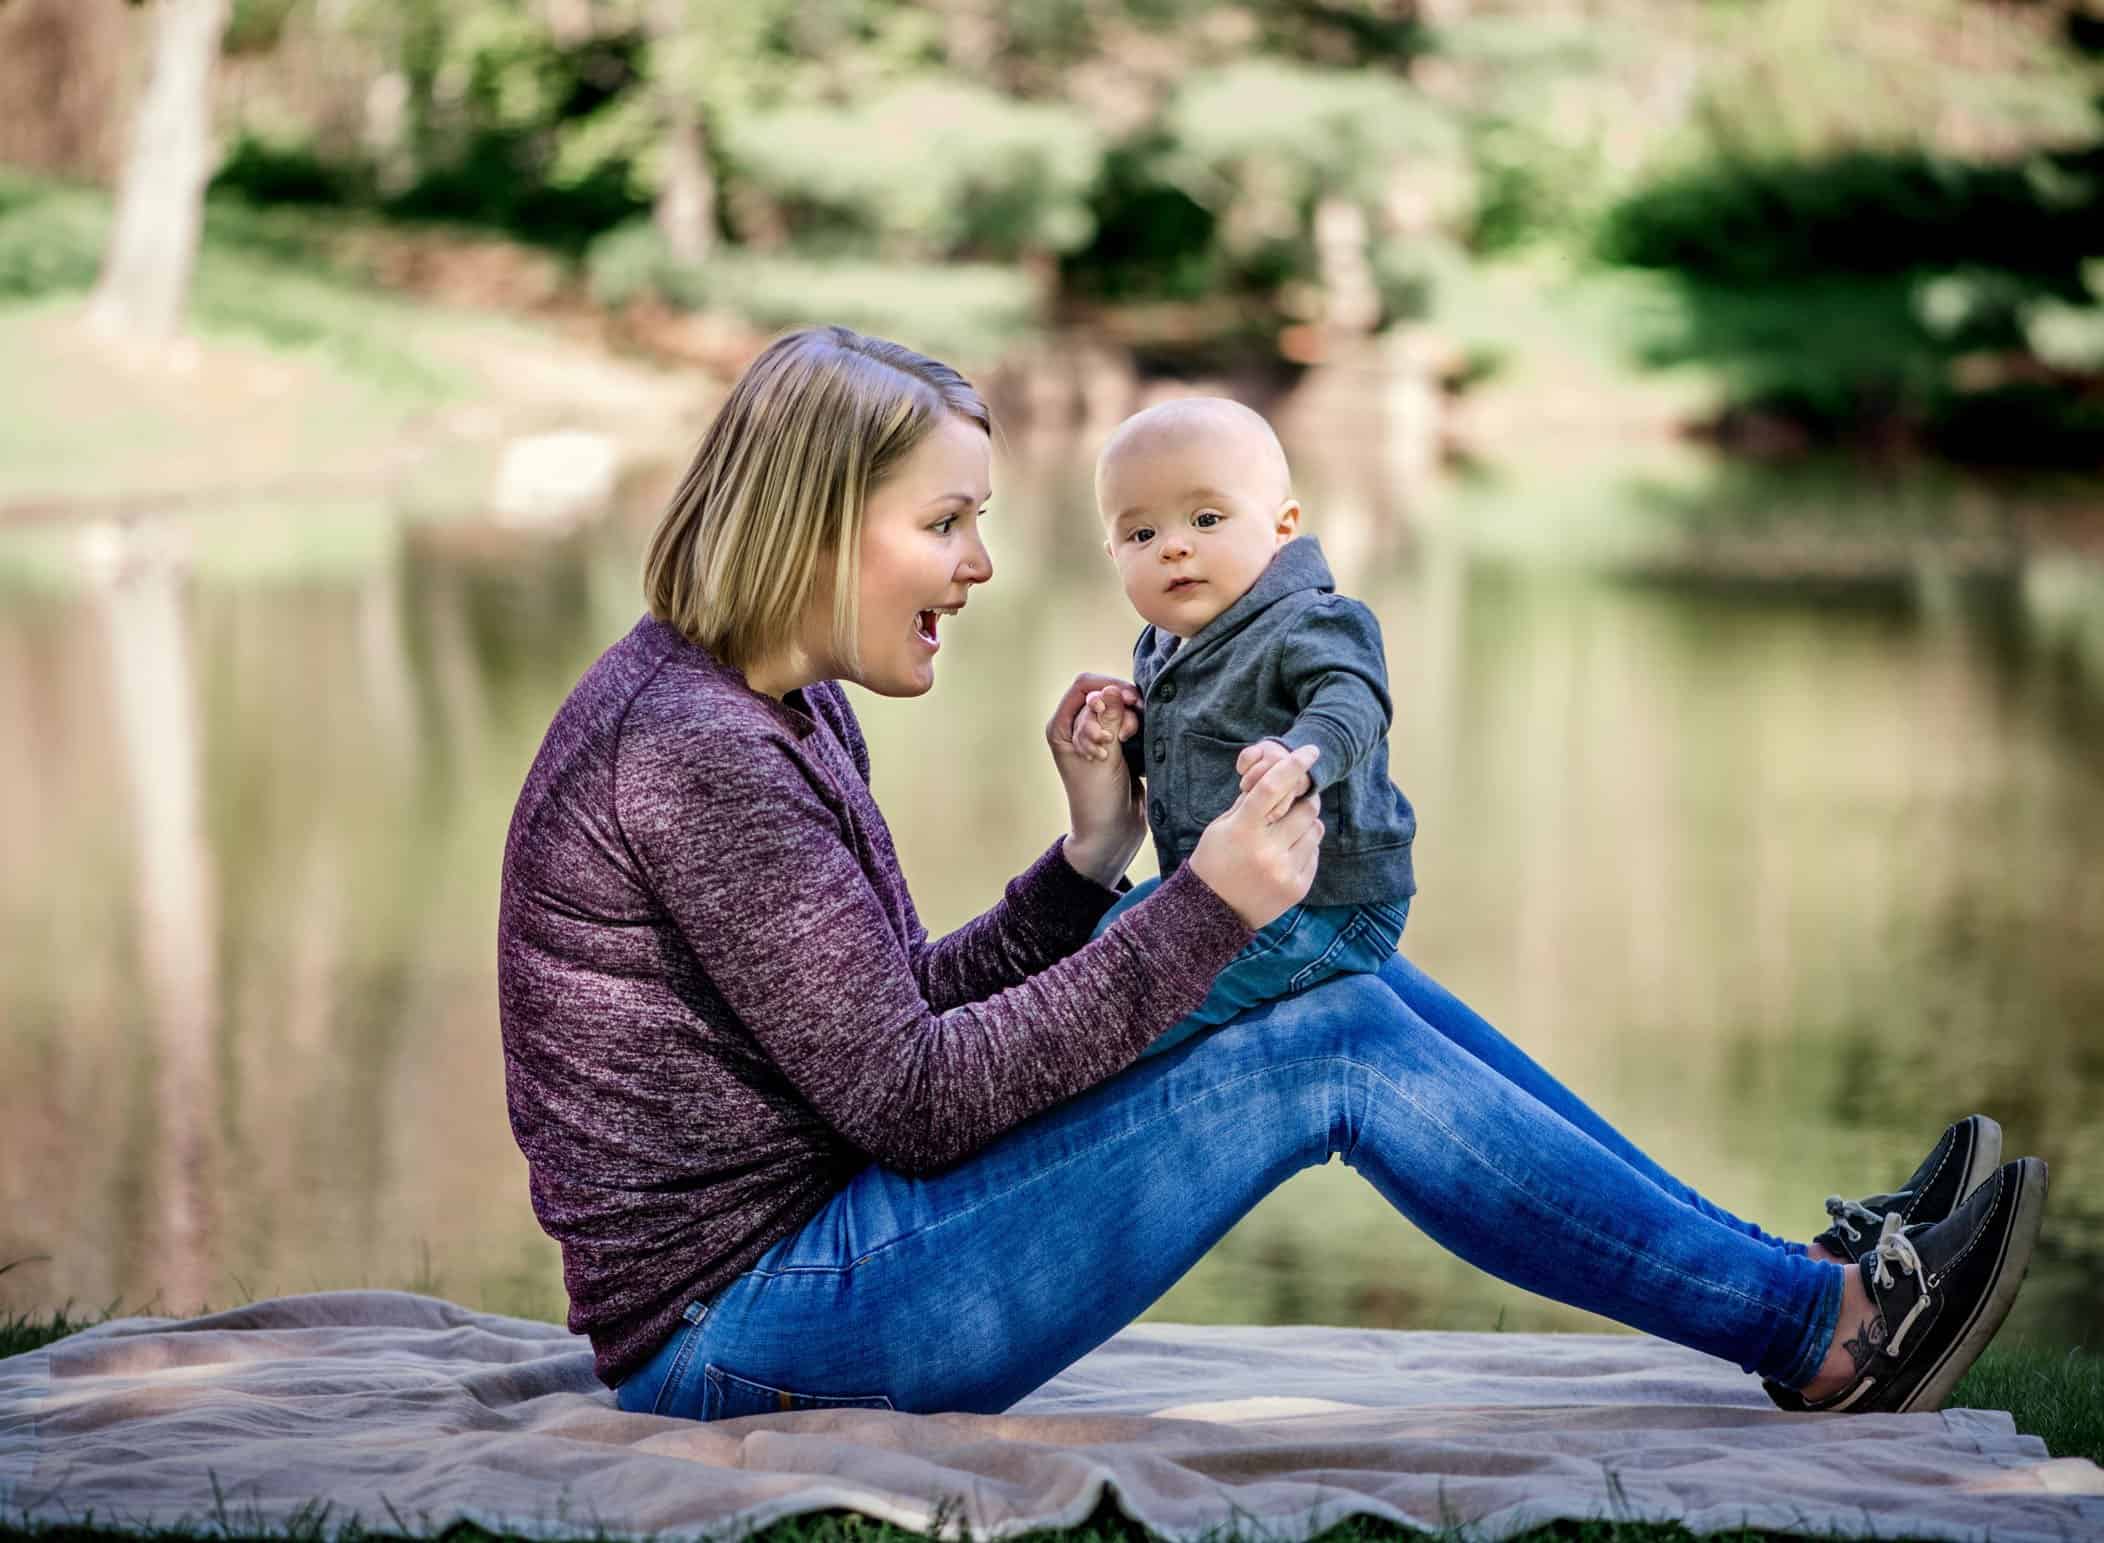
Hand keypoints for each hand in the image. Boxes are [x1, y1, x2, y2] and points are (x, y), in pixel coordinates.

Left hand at [1045, 673, 1145, 886]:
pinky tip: (1136, 743)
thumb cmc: (1097, 800)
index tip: (1128, 702)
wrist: (1113, 832)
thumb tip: (1113, 689)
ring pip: (1120, 707)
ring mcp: (1098, 735)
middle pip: (1104, 694)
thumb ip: (1109, 721)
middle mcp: (1077, 727)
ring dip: (1129, 719)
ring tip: (1128, 741)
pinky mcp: (1118, 744)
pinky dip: (1137, 726)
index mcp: (1061, 727)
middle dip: (1120, 707)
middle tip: (1126, 732)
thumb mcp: (1103, 758)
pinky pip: (1130, 721)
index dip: (1106, 689)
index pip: (1084, 687)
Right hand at [1188, 745, 1321, 929]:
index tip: (1311, 750)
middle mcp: (1267, 851)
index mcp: (1243, 830)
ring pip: (1315, 830)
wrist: (1211, 912)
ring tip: (1288, 831)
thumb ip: (1249, 803)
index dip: (1294, 765)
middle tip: (1298, 800)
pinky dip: (1305, 847)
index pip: (1273, 787)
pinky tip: (1286, 854)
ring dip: (1306, 824)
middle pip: (1305, 808)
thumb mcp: (1222, 827)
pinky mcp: (1297, 888)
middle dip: (1305, 799)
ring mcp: (1284, 871)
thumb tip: (1277, 777)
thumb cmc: (1214, 861)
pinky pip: (1314, 854)